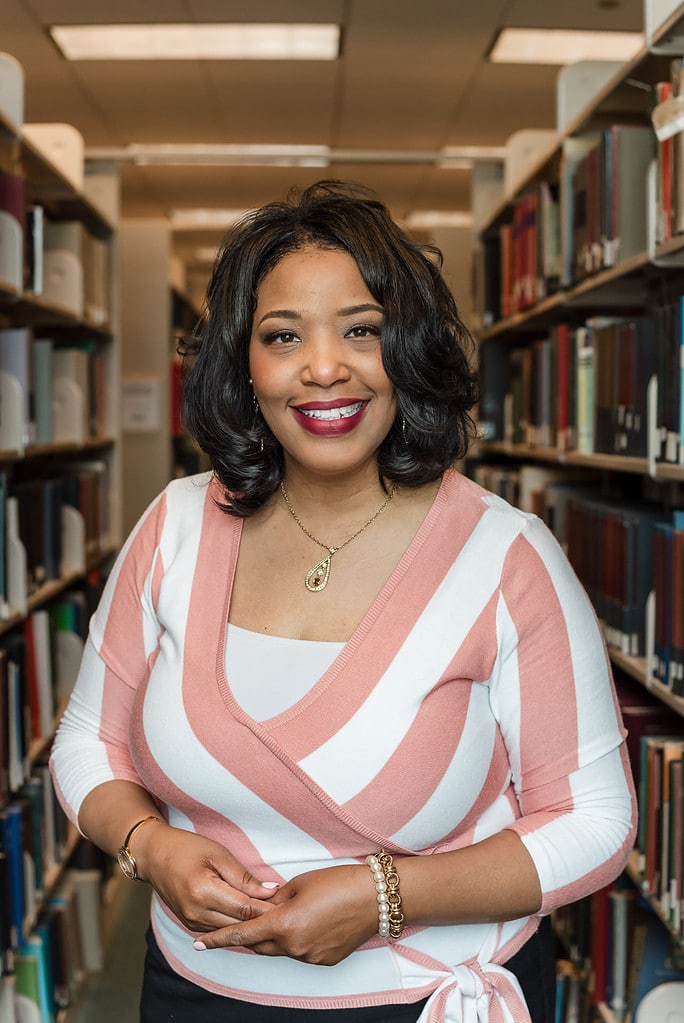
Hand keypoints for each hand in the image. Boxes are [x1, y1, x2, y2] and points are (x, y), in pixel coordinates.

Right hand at [137, 825, 279, 932]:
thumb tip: (269, 891)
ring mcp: (191, 922)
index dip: (267, 909)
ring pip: (229, 931)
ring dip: (250, 926)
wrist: (153, 856)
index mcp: (203, 892)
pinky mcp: (190, 924)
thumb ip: (243, 876)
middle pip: (238, 925)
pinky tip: (251, 921)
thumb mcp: (217, 854)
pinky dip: (235, 925)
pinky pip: (218, 930)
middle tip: (287, 915)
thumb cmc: (186, 848)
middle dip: (262, 921)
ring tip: (274, 919)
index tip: (287, 906)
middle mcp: (196, 913)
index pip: (244, 909)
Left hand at [194, 864, 379, 965]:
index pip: (242, 934)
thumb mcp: (300, 883)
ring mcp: (309, 957)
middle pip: (259, 945)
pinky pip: (299, 952)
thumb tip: (262, 907)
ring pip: (280, 949)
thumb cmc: (337, 882)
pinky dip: (296, 940)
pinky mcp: (323, 961)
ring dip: (275, 936)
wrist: (375, 898)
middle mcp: (293, 948)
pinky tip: (308, 923)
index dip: (218, 938)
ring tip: (285, 915)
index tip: (198, 943)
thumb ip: (275, 900)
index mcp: (283, 925)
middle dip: (247, 935)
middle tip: (238, 922)